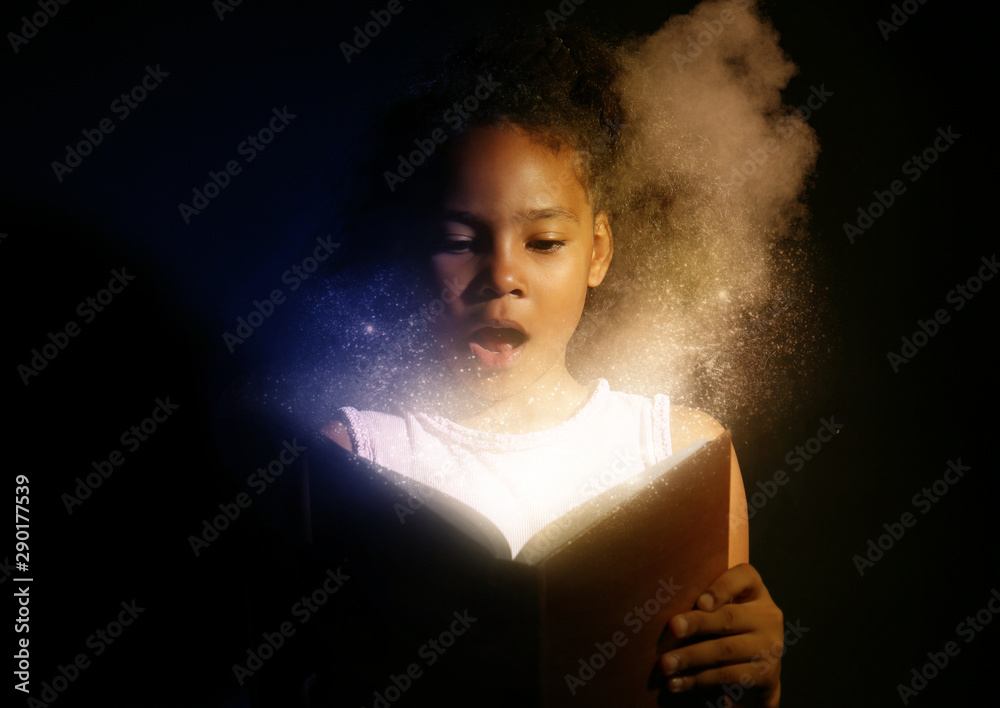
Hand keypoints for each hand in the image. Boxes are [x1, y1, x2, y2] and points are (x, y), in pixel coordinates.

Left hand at [658, 563, 782, 707]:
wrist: (760, 670)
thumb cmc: (730, 627)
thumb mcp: (726, 606)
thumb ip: (705, 601)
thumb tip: (662, 606)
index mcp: (755, 590)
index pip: (744, 577)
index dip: (721, 589)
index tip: (700, 602)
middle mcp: (767, 616)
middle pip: (728, 617)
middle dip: (697, 623)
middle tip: (673, 628)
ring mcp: (769, 646)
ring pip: (725, 650)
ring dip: (690, 657)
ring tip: (666, 663)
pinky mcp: (765, 674)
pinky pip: (726, 675)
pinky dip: (697, 679)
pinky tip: (676, 682)